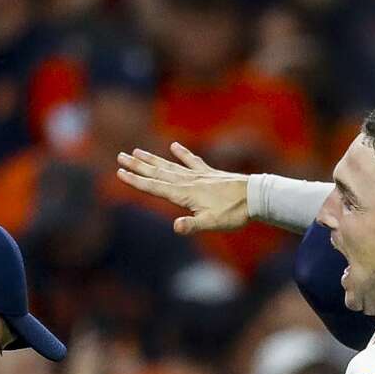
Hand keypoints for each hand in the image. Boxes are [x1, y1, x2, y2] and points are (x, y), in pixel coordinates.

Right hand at [116, 142, 249, 233]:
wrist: (255, 197)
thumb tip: (176, 228)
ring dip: (153, 158)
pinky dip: (182, 153)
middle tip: (120, 156)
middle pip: (158, 172)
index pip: (155, 187)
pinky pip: (192, 161)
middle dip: (138, 166)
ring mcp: (199, 175)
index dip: (136, 181)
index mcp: (184, 194)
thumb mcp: (212, 223)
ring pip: (170, 165)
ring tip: (137, 150)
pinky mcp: (210, 173)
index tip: (119, 172)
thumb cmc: (233, 213)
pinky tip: (174, 145)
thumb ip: (192, 225)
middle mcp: (188, 181)